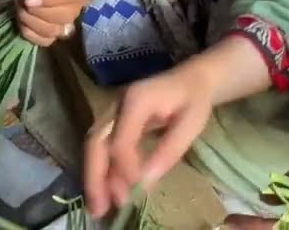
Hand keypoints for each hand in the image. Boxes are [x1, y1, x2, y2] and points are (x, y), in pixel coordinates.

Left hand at [16, 0, 90, 46]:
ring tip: (20, 9)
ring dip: (32, 22)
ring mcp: (70, 19)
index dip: (50, 0)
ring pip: (54, 31)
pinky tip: (24, 23)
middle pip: (63, 16)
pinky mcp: (58, 31)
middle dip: (37, 12)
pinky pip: (47, 41)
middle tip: (20, 0)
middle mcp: (80, 3)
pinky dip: (32, 35)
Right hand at [84, 65, 213, 217]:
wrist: (192, 79)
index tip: (135, 191)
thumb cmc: (193, 100)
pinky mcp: (114, 121)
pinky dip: (104, 170)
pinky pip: (103, 146)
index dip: (124, 169)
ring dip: (95, 177)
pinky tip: (110, 191)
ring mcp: (113, 112)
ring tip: (100, 208)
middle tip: (99, 209)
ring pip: (95, 146)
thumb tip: (146, 182)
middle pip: (96, 142)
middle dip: (95, 177)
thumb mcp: (191, 124)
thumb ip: (169, 151)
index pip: (120, 140)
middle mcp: (117, 105)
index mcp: (136, 101)